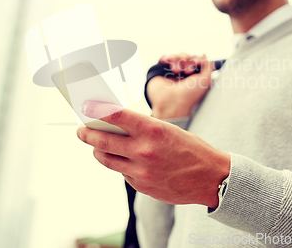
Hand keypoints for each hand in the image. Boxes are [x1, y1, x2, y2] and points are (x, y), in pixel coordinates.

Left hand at [77, 100, 229, 208]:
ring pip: (106, 158)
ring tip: (96, 145)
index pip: (115, 115)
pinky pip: (122, 172)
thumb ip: (141, 128)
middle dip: (87, 133)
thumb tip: (113, 125)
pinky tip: (125, 159)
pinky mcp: (141, 186)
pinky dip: (120, 164)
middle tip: (80, 130)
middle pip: (102, 140)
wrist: (211, 178)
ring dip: (98, 150)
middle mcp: (143, 151)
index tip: (85, 105)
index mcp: (152, 130)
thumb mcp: (167, 130)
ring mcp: (141, 171)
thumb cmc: (190, 148)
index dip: (96, 109)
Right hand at [147, 53, 214, 118]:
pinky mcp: (160, 71)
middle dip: (188, 60)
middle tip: (187, 71)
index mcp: (193, 76)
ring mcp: (171, 72)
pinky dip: (167, 57)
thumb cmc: (190, 94)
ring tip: (176, 71)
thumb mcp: (206, 80)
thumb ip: (208, 66)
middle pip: (186, 56)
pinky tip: (169, 63)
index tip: (197, 63)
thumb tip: (203, 55)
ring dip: (178, 60)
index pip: (195, 60)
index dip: (196, 59)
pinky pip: (164, 57)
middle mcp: (182, 74)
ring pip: (176, 56)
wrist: (172, 102)